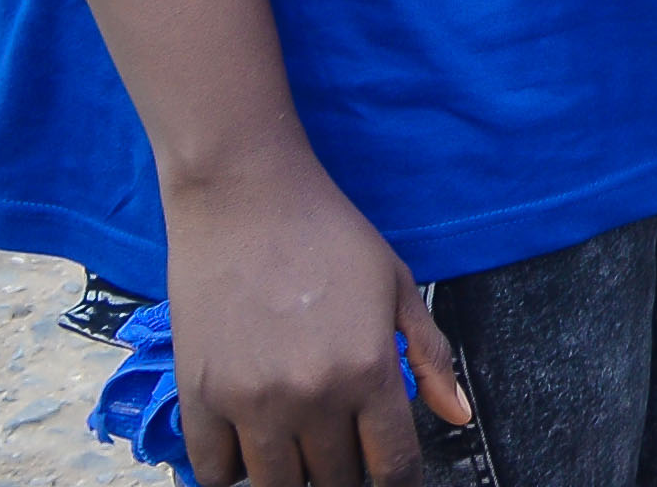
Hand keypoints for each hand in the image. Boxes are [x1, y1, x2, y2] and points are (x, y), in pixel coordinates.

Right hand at [161, 156, 464, 485]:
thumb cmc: (329, 235)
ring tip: (298, 444)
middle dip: (346, 472)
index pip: (393, 466)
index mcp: (368, 369)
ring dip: (292, 474)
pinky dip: (231, 468)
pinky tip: (248, 442)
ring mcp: (250, 401)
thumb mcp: (398, 286)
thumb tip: (457, 418)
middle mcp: (311, 396)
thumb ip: (430, 357)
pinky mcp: (199, 396)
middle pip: (335, 482)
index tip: (393, 476)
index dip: (399, 481)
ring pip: (276, 486)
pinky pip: (213, 470)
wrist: (245, 198)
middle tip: (342, 442)